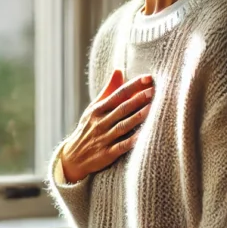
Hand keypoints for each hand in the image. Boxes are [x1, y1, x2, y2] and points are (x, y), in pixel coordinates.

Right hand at [59, 69, 153, 183]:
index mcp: (98, 109)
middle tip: (153, 90)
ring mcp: (103, 138)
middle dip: (138, 99)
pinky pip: (122, 146)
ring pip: (123, 126)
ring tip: (153, 108)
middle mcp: (100, 122)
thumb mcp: (94, 108)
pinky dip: (132, 141)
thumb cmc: (88, 128)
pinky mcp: (107, 154)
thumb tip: (119, 70)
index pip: (118, 94)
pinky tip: (144, 136)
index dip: (133, 86)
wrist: (73, 157)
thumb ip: (108, 90)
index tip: (147, 77)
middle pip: (122, 109)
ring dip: (138, 117)